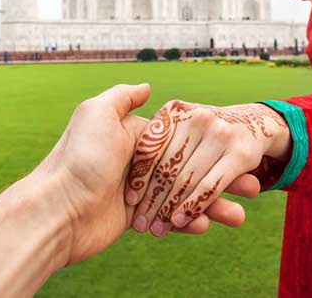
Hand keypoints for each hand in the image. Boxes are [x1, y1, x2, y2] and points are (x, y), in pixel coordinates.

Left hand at [37, 85, 259, 264]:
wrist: (57, 211)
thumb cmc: (79, 158)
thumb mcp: (96, 114)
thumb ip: (123, 98)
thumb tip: (147, 86)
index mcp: (135, 137)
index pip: (185, 142)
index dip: (214, 148)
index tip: (243, 155)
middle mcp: (140, 163)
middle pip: (192, 169)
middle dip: (223, 180)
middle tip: (254, 188)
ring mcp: (140, 192)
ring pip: (185, 196)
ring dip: (215, 206)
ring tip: (239, 216)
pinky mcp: (137, 219)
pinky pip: (171, 218)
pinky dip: (191, 221)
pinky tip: (207, 224)